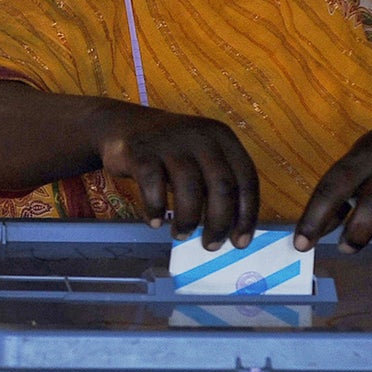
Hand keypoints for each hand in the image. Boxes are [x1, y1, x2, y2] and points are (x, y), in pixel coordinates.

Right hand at [92, 102, 258, 248]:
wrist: (125, 126)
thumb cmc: (171, 151)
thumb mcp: (200, 157)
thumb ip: (216, 184)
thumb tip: (231, 231)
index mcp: (223, 138)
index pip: (246, 179)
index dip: (246, 214)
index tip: (239, 242)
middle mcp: (200, 137)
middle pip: (221, 186)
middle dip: (219, 222)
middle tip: (211, 246)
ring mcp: (170, 142)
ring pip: (189, 188)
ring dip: (188, 220)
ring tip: (180, 235)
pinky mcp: (141, 152)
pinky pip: (153, 186)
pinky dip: (155, 209)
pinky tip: (155, 222)